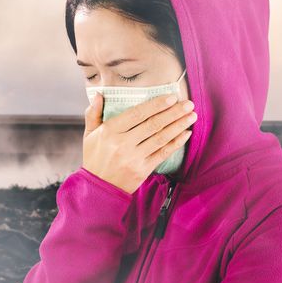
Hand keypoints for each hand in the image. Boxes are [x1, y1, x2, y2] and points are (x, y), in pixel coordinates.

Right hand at [81, 93, 196, 194]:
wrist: (97, 188)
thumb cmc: (94, 158)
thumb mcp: (89, 134)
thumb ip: (93, 113)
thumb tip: (99, 94)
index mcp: (109, 131)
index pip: (137, 114)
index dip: (156, 105)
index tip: (172, 97)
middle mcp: (122, 143)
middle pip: (153, 124)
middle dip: (173, 113)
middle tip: (188, 104)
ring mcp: (134, 158)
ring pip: (161, 138)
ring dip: (179, 125)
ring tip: (191, 116)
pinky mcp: (142, 170)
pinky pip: (163, 153)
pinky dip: (176, 143)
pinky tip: (186, 133)